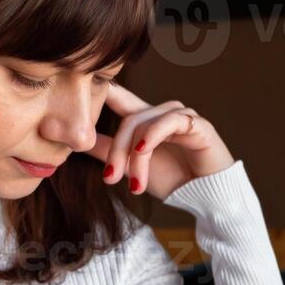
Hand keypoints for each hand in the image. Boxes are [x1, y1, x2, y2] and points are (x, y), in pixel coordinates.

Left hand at [85, 84, 234, 198]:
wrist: (207, 198)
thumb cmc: (174, 180)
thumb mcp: (132, 167)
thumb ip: (108, 152)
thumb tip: (79, 141)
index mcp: (146, 119)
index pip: (119, 98)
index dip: (100, 91)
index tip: (77, 85)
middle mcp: (162, 112)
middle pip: (128, 119)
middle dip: (116, 151)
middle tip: (111, 179)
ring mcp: (179, 115)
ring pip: (144, 124)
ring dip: (135, 156)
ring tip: (135, 185)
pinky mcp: (196, 123)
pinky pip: (168, 122)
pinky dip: (152, 137)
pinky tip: (144, 151)